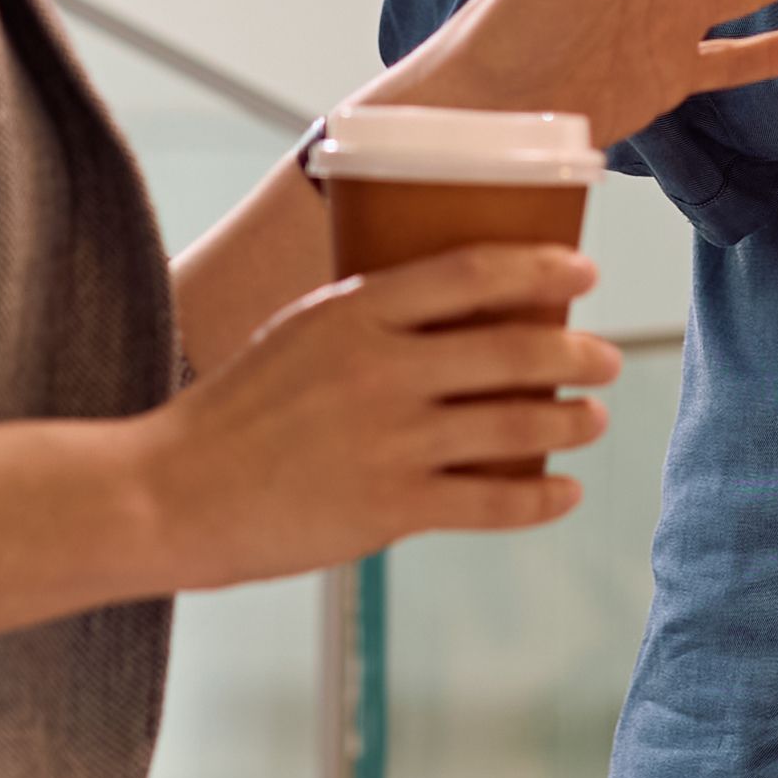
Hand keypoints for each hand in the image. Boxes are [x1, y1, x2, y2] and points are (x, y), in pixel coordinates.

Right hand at [129, 242, 616, 586]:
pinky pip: (491, 500)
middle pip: (511, 349)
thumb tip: (450, 308)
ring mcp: (390, 441)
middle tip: (605, 356)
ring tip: (593, 418)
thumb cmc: (235, 410)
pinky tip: (563, 492)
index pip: (471, 272)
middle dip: (575, 353)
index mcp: (354, 310)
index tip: (582, 272)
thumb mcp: (297, 333)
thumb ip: (367, 319)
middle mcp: (382, 369)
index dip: (539, 268)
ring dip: (570, 421)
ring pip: (514, 425)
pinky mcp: (390, 508)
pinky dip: (540, 497)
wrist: (172, 493)